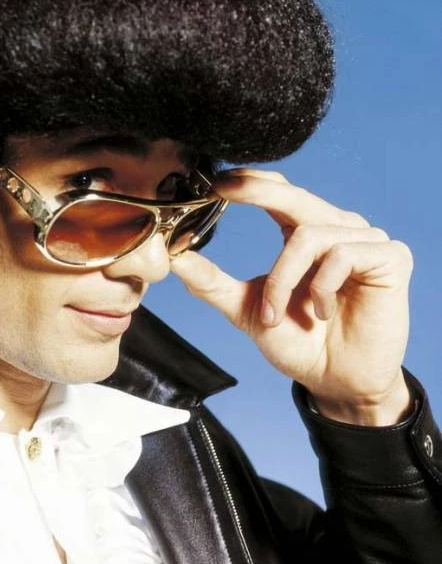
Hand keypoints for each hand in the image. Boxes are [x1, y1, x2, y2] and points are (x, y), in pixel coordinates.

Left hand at [170, 169, 414, 425]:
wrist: (334, 381)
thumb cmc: (298, 342)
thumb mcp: (247, 309)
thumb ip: (212, 282)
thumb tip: (172, 257)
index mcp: (305, 233)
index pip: (279, 192)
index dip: (249, 182)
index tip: (213, 182)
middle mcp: (336, 229)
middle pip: (295, 196)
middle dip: (256, 191)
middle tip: (223, 190)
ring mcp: (365, 240)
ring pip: (309, 235)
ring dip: (283, 279)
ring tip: (278, 315)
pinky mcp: (390, 258)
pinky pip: (342, 255)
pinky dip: (320, 287)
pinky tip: (321, 312)